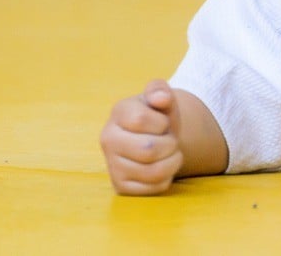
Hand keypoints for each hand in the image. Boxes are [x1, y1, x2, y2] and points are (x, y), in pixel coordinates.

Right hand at [100, 79, 183, 195]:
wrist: (158, 139)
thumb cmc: (160, 116)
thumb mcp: (163, 98)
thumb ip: (161, 90)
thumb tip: (161, 98)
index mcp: (118, 113)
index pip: (140, 120)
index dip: (162, 123)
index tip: (162, 123)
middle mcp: (108, 139)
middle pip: (148, 149)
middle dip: (170, 144)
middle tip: (169, 141)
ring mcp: (112, 165)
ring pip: (153, 172)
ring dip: (172, 162)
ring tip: (169, 154)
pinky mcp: (121, 186)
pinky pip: (152, 188)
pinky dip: (166, 178)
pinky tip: (162, 168)